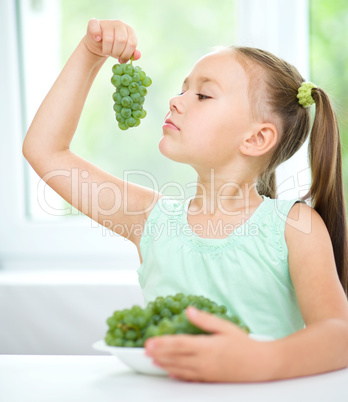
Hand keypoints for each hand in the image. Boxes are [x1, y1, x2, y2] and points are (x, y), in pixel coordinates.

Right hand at [83, 18, 140, 61]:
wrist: (99, 45)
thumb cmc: (114, 48)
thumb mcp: (124, 52)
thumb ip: (132, 54)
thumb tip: (138, 56)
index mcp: (130, 30)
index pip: (132, 43)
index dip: (127, 54)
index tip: (121, 60)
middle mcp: (120, 24)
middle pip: (121, 40)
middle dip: (117, 52)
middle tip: (113, 55)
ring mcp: (107, 22)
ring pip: (109, 38)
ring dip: (107, 50)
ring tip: (106, 51)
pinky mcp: (94, 23)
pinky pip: (95, 29)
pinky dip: (96, 35)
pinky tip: (98, 40)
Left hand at [145, 306, 271, 381]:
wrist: (261, 365)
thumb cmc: (245, 345)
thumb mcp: (226, 327)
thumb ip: (205, 320)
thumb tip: (189, 310)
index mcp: (207, 346)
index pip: (179, 344)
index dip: (163, 343)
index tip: (150, 341)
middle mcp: (203, 361)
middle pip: (176, 357)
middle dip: (159, 353)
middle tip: (144, 350)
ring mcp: (205, 372)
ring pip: (180, 368)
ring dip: (164, 364)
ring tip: (152, 359)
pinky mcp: (209, 379)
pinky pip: (189, 378)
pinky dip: (177, 375)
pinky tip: (170, 372)